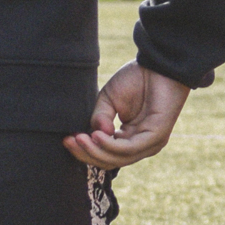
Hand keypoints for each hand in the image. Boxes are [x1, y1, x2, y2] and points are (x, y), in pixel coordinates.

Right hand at [66, 62, 190, 168]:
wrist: (158, 63)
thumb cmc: (136, 78)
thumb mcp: (109, 100)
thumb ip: (100, 118)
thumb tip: (94, 136)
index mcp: (130, 138)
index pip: (106, 155)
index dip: (85, 150)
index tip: (66, 139)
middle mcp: (141, 145)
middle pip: (110, 161)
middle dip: (87, 153)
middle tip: (69, 140)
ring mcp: (150, 143)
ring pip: (118, 158)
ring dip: (96, 150)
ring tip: (80, 137)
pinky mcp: (157, 136)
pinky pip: (129, 148)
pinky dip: (110, 144)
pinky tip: (96, 134)